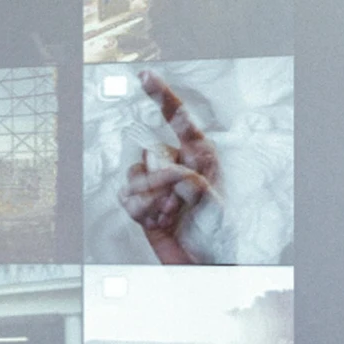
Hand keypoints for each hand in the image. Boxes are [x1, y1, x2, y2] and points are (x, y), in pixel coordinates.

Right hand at [116, 70, 221, 265]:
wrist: (202, 266)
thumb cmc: (217, 237)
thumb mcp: (215, 208)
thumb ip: (196, 185)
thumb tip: (174, 172)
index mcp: (200, 156)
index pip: (178, 119)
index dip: (161, 96)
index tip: (145, 77)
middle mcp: (176, 164)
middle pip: (150, 153)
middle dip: (160, 182)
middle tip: (177, 205)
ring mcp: (158, 183)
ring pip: (134, 176)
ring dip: (151, 201)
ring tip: (170, 216)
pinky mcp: (142, 203)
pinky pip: (126, 197)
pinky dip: (140, 213)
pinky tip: (158, 223)